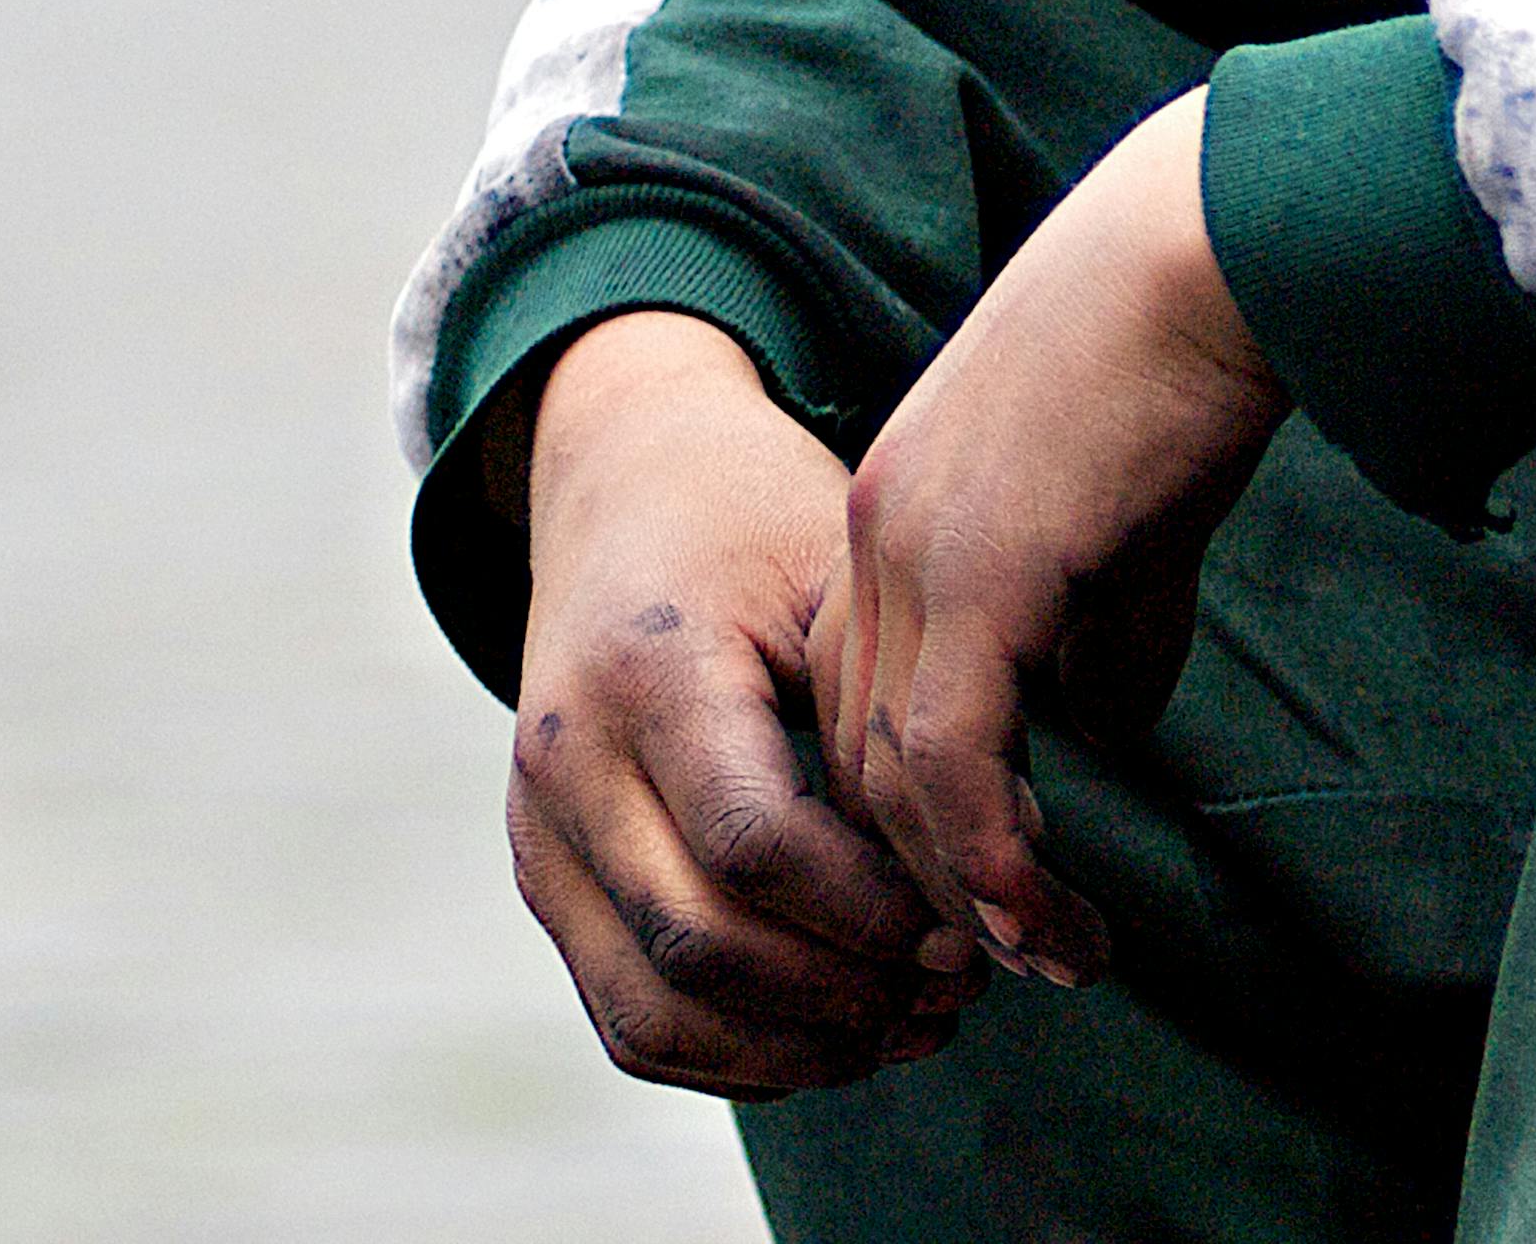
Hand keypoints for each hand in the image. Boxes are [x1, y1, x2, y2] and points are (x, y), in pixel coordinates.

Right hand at [508, 310, 980, 1096]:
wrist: (628, 482)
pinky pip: (624, 1012)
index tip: (972, 926)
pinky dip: (730, 1053)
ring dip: (790, 1049)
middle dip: (841, 994)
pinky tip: (835, 1037)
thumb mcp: (839, 571)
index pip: (754, 845)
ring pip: (649, 1008)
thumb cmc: (764, 520)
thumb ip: (899, 712)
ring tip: (911, 1029)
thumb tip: (997, 859)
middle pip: (697, 944)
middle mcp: (567, 764)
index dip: (871, 910)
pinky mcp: (544, 876)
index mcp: (650, 674)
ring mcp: (539, 831)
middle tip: (958, 990)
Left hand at [820, 90, 1287, 987]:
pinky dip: (988, 851)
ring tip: (1048, 959)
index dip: (918, 813)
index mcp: (897, 507)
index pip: (866, 701)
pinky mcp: (981, 571)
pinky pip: (954, 755)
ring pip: (891, 775)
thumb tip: (1101, 719)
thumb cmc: (1198, 342)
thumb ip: (1101, 612)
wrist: (1221, 236)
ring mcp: (915, 552)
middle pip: (859, 757)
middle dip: (927, 877)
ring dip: (963, 890)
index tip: (994, 892)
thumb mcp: (1130, 503)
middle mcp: (875, 535)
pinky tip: (1039, 908)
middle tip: (1013, 961)